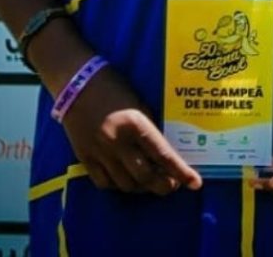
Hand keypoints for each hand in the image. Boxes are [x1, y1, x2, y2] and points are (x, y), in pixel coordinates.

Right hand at [60, 65, 202, 194]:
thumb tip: (163, 152)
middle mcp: (118, 143)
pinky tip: (128, 181)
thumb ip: (149, 128)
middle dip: (163, 185)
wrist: (77, 83)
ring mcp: (99, 153)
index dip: (181, 171)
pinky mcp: (84, 158)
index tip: (195, 183)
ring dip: (143, 188)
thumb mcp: (139, 104)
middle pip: (145, 176)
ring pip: (125, 184)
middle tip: (173, 184)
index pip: (163, 155)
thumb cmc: (113, 87)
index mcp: (136, 124)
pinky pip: (104, 183)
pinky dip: (119, 186)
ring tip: (152, 182)